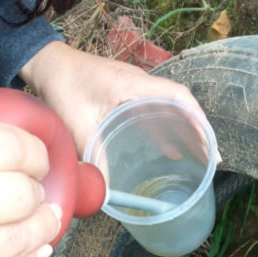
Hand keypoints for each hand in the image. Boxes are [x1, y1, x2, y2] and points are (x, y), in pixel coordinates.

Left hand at [20, 41, 204, 155]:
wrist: (47, 64)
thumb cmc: (62, 87)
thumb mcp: (78, 126)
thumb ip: (94, 157)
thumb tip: (106, 192)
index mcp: (133, 85)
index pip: (178, 97)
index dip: (198, 120)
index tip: (209, 145)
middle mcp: (140, 83)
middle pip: (181, 104)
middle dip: (198, 130)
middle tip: (210, 159)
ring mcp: (134, 87)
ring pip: (170, 108)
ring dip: (185, 130)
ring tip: (198, 157)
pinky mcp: (127, 94)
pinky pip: (155, 111)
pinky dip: (166, 130)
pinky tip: (170, 152)